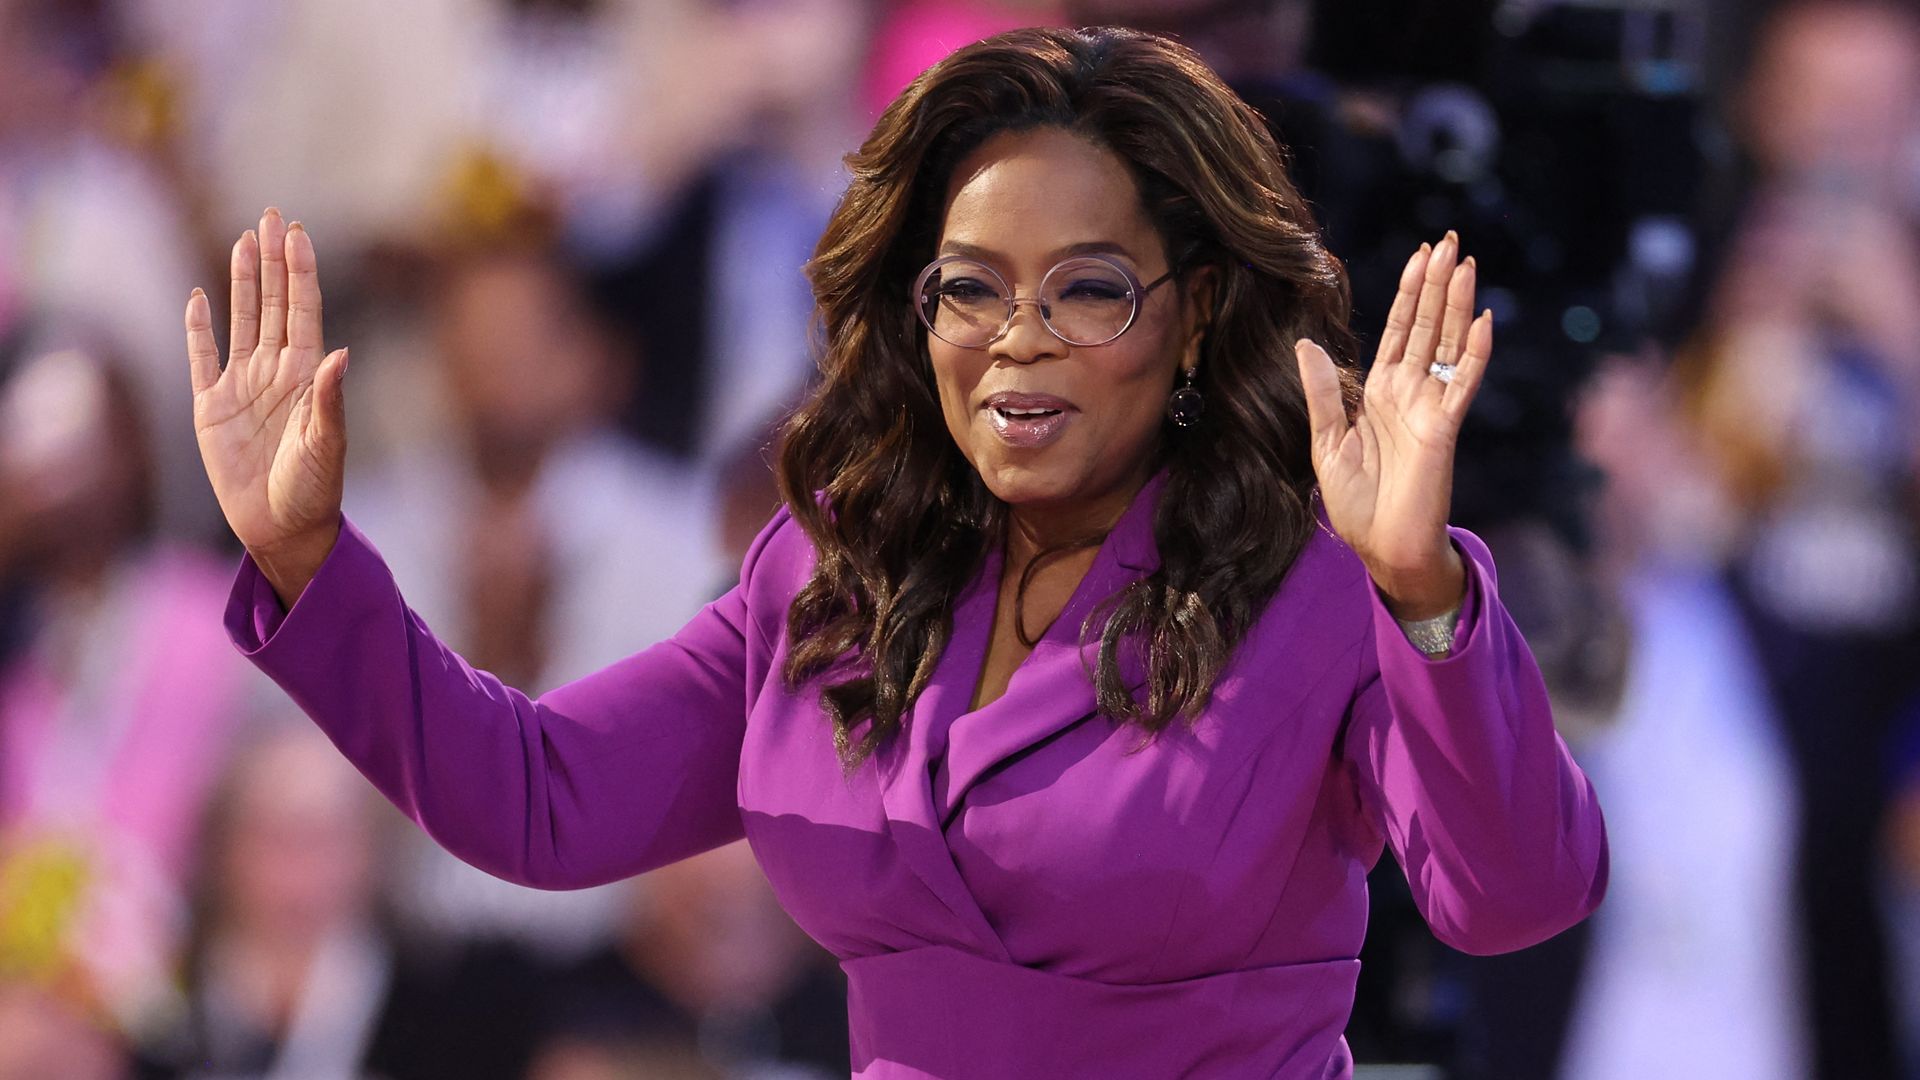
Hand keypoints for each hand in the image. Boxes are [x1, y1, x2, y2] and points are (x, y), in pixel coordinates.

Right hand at [185, 208, 348, 607]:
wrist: (281, 529)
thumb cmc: (315, 490)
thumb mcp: (327, 444)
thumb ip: (330, 399)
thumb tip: (341, 353)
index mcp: (307, 376)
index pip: (303, 311)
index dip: (300, 271)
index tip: (298, 232)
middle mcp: (276, 373)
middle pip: (274, 303)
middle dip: (274, 260)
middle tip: (272, 215)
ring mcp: (242, 387)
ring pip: (242, 320)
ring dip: (242, 281)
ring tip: (244, 240)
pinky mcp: (210, 408)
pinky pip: (201, 359)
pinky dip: (198, 329)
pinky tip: (196, 297)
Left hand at [1295, 232, 1490, 618]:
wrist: (1381, 545)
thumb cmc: (1356, 503)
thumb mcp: (1326, 441)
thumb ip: (1323, 392)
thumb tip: (1305, 344)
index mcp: (1381, 393)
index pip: (1399, 330)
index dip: (1409, 292)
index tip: (1420, 254)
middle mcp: (1409, 393)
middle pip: (1427, 326)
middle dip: (1436, 283)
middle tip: (1451, 239)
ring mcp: (1430, 407)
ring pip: (1446, 344)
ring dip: (1457, 304)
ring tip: (1465, 263)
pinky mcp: (1444, 428)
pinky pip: (1461, 383)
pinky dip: (1473, 352)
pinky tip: (1482, 320)